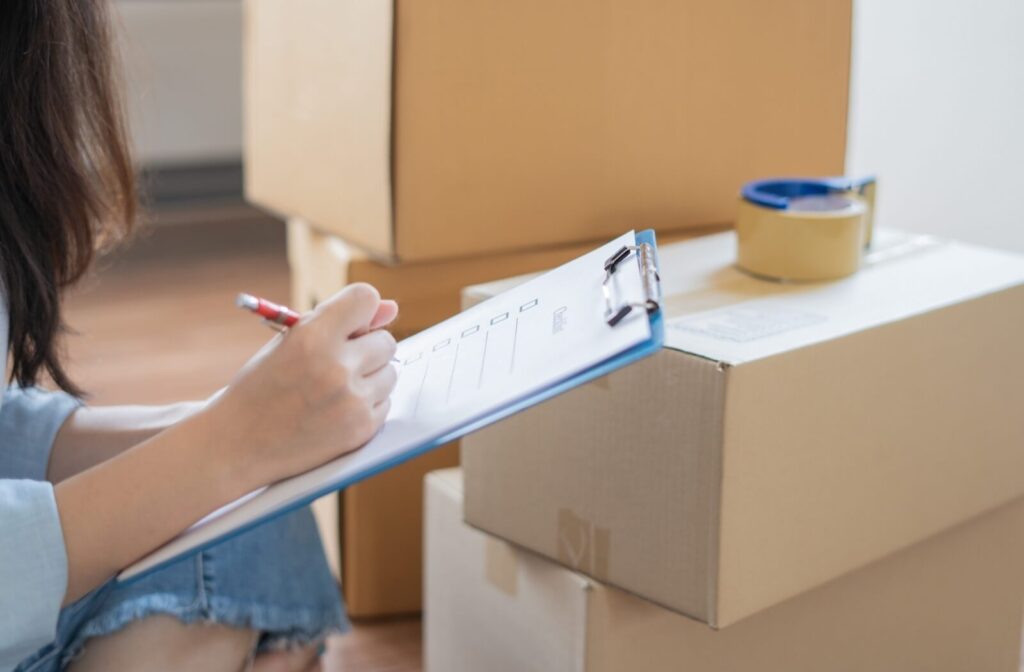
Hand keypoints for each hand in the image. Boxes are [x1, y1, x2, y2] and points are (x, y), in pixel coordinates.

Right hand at [206, 283, 399, 486]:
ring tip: (333, 389)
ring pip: (390, 372)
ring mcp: (352, 400)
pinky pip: (386, 402)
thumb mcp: (289, 342)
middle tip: (337, 363)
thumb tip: (392, 309)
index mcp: (312, 336)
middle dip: (367, 348)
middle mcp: (336, 366)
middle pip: (386, 340)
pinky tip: (336, 410)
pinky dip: (367, 404)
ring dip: (370, 377)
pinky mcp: (361, 428)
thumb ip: (342, 321)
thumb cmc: (263, 386)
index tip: (353, 322)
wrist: (237, 443)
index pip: (366, 298)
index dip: (362, 310)